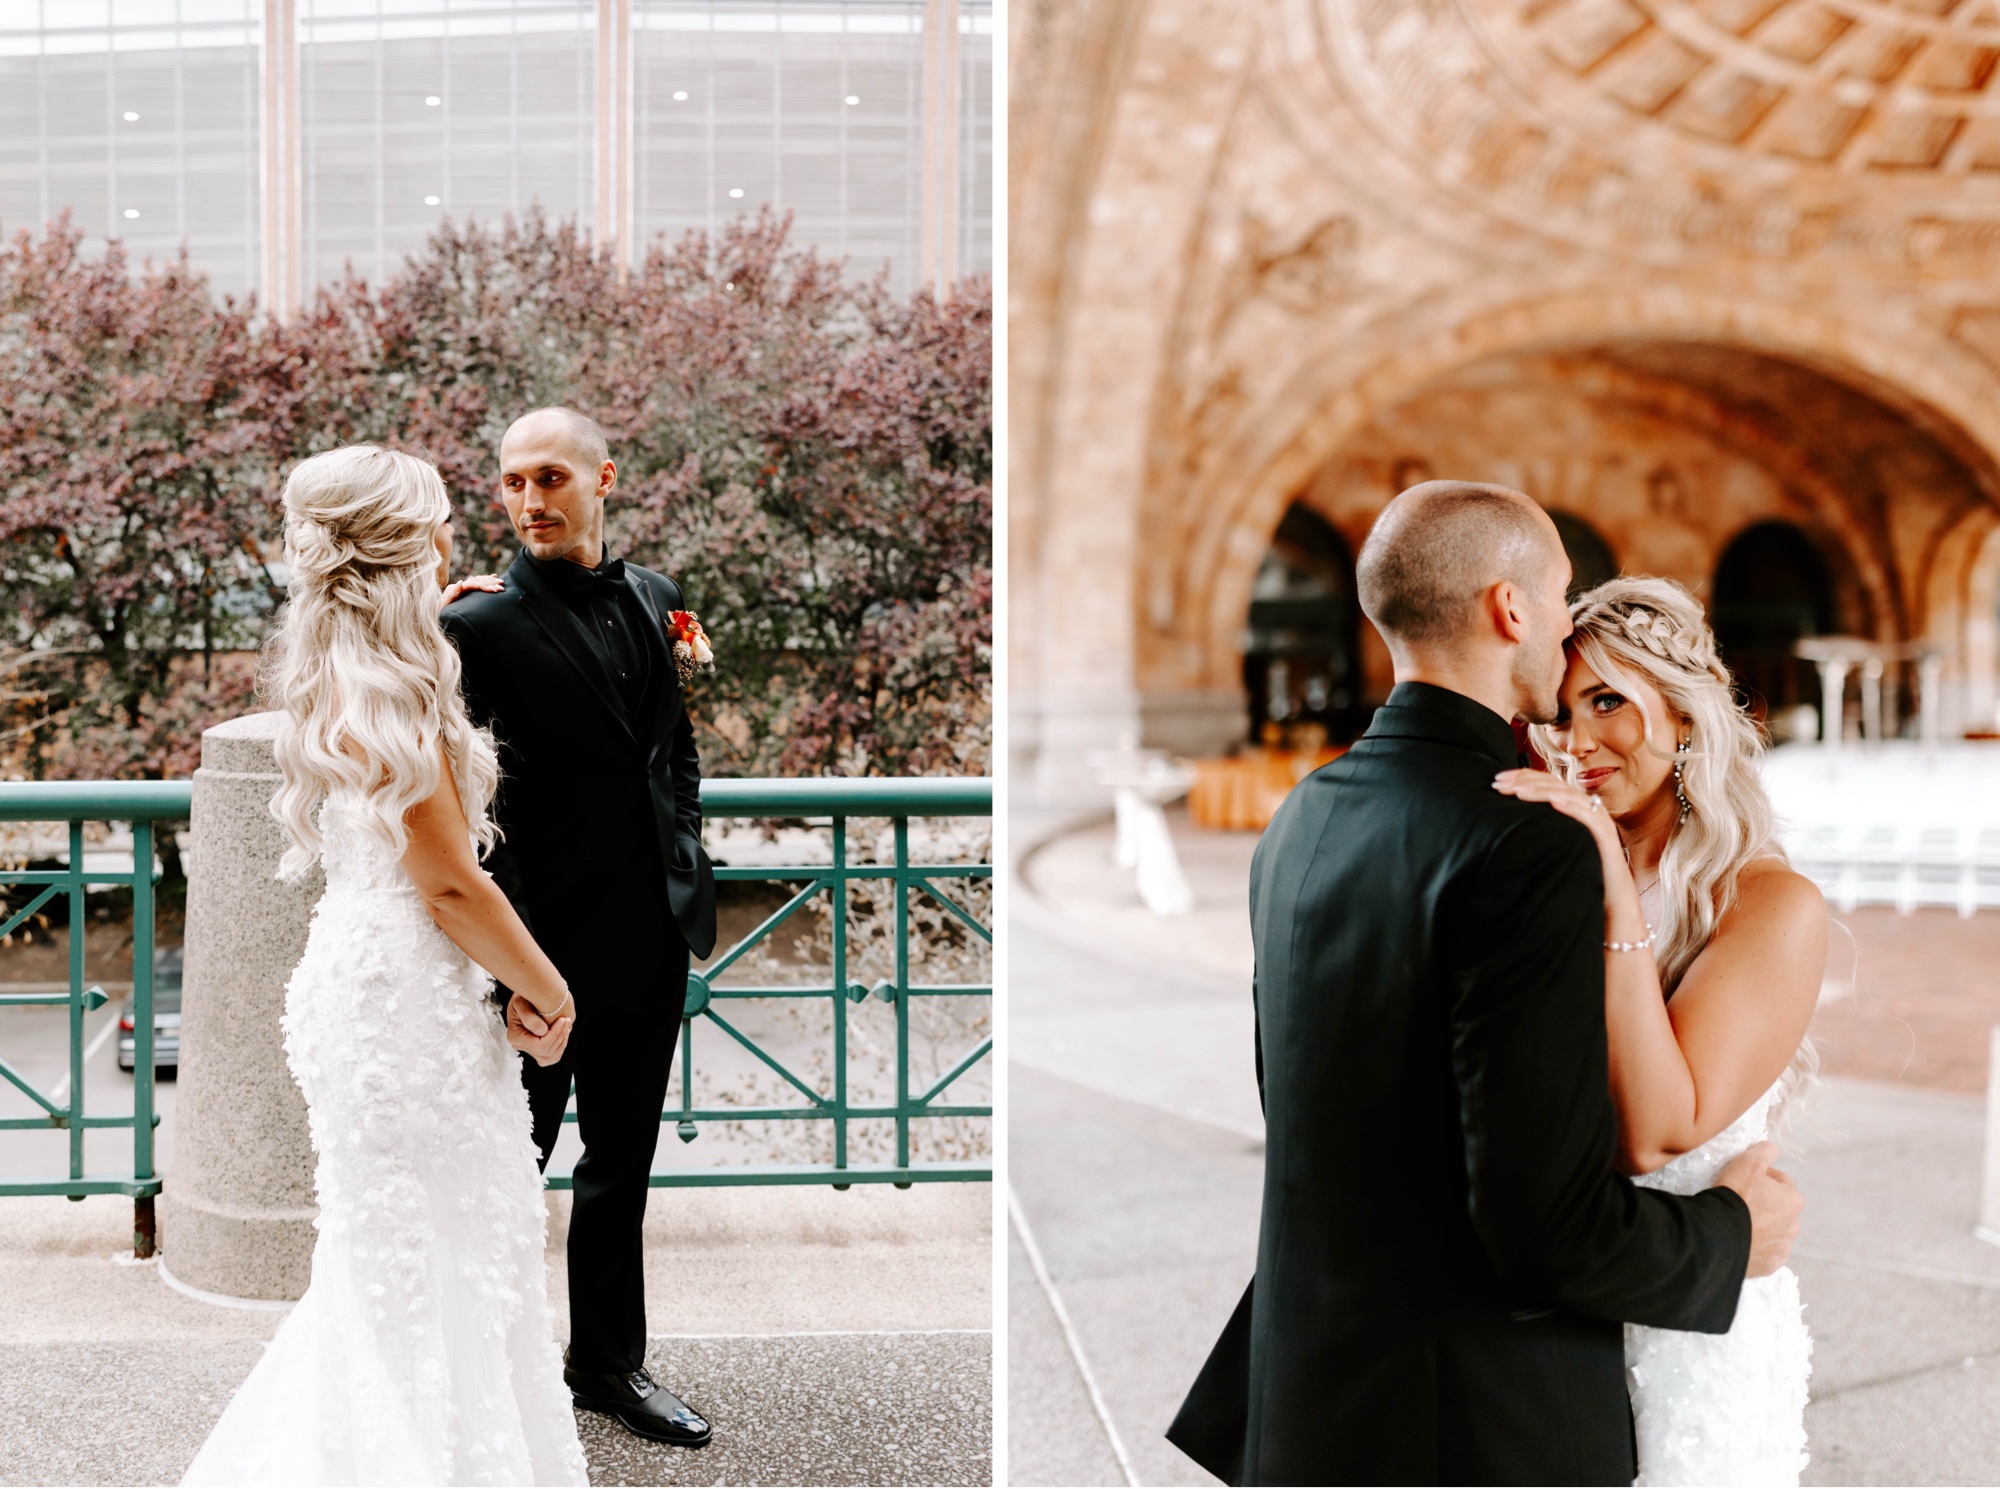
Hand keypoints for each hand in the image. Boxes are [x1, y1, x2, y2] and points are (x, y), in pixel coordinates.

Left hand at [441, 573, 502, 607]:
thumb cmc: (437, 611)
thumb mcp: (443, 604)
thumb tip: (461, 582)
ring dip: (490, 581)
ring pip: (478, 580)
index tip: (495, 589)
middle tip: (502, 586)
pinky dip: (485, 580)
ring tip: (501, 582)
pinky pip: (477, 583)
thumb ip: (451, 594)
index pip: (473, 584)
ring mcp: (462, 588)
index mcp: (456, 588)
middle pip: (478, 580)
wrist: (432, 614)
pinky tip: (493, 577)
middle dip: (490, 583)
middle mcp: (460, 586)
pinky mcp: (464, 592)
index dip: (484, 585)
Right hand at [505, 990, 572, 1066]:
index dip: (554, 1035)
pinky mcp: (537, 1048)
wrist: (526, 996)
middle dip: (560, 1037)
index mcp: (515, 1038)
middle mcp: (520, 1046)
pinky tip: (564, 1032)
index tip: (563, 1020)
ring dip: (562, 1043)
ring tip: (566, 1026)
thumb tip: (542, 1032)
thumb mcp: (521, 1002)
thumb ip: (529, 1017)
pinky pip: (552, 1056)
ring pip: (550, 1058)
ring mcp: (529, 1049)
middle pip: (546, 1053)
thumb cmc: (523, 997)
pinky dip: (560, 1046)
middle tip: (567, 1020)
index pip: (539, 1046)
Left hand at [1493, 768, 1622, 858]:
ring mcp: (1598, 819)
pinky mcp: (1606, 835)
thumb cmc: (1582, 868)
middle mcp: (1586, 807)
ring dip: (1540, 791)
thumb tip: (1510, 822)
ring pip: (1568, 796)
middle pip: (1554, 784)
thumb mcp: (1556, 842)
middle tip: (1498, 783)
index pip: (1546, 782)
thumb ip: (1542, 827)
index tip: (1497, 779)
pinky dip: (1571, 807)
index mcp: (1574, 806)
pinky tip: (1554, 803)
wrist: (1612, 895)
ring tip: (1518, 791)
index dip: (1521, 776)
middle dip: (1524, 780)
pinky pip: (1589, 817)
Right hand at [1715, 1140, 1802, 1277]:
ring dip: (1760, 1226)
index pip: (1781, 1182)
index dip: (1761, 1178)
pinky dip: (1755, 1246)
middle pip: (1778, 1208)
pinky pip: (1764, 1252)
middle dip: (1763, 1204)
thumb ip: (1765, 1151)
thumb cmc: (1735, 1195)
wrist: (1718, 1233)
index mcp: (1793, 1200)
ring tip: (1737, 1222)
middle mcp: (1793, 1226)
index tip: (1743, 1180)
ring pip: (1772, 1231)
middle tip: (1739, 1201)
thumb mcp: (1748, 1162)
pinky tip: (1740, 1239)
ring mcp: (1782, 1248)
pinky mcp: (1769, 1265)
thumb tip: (1771, 1150)